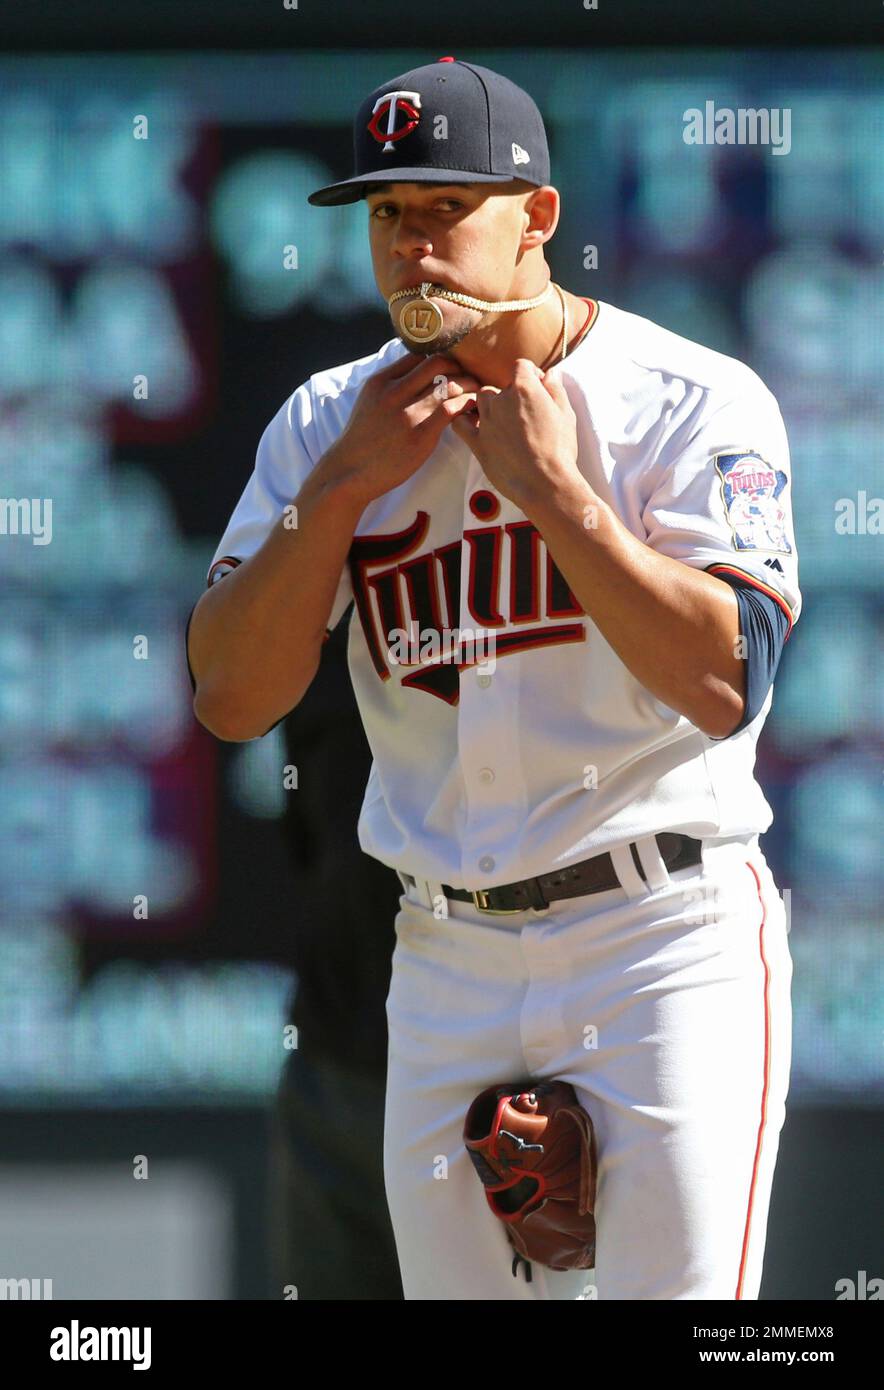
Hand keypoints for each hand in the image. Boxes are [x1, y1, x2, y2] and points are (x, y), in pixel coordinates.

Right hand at [318, 352, 478, 504]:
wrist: (350, 472)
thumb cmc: (363, 440)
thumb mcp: (368, 402)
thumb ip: (389, 386)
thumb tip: (412, 375)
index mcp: (381, 381)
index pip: (418, 355)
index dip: (439, 358)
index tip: (452, 368)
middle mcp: (394, 392)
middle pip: (438, 363)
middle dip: (459, 367)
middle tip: (470, 377)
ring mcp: (407, 413)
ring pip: (449, 383)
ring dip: (470, 385)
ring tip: (478, 392)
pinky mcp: (421, 434)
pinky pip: (452, 408)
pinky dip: (467, 404)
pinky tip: (472, 409)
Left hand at [449, 358, 580, 508]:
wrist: (544, 483)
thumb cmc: (559, 449)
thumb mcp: (566, 414)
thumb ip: (555, 389)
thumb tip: (550, 373)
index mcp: (524, 389)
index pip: (521, 366)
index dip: (530, 374)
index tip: (537, 388)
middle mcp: (501, 400)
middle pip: (499, 386)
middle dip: (510, 395)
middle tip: (523, 413)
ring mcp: (486, 421)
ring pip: (480, 399)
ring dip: (489, 406)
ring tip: (503, 420)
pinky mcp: (477, 442)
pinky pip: (460, 423)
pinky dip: (464, 420)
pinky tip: (475, 425)